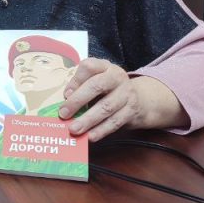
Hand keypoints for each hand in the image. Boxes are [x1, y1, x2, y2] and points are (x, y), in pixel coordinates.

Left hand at [57, 59, 185, 141]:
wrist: (140, 100)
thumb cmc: (109, 89)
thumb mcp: (97, 80)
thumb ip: (81, 86)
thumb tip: (65, 100)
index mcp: (104, 66)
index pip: (89, 67)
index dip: (76, 80)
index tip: (65, 94)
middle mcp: (117, 77)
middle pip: (96, 86)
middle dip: (78, 101)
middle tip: (63, 114)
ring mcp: (126, 94)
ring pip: (106, 107)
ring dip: (88, 120)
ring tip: (74, 129)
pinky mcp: (131, 111)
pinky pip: (114, 122)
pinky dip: (101, 130)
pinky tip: (90, 136)